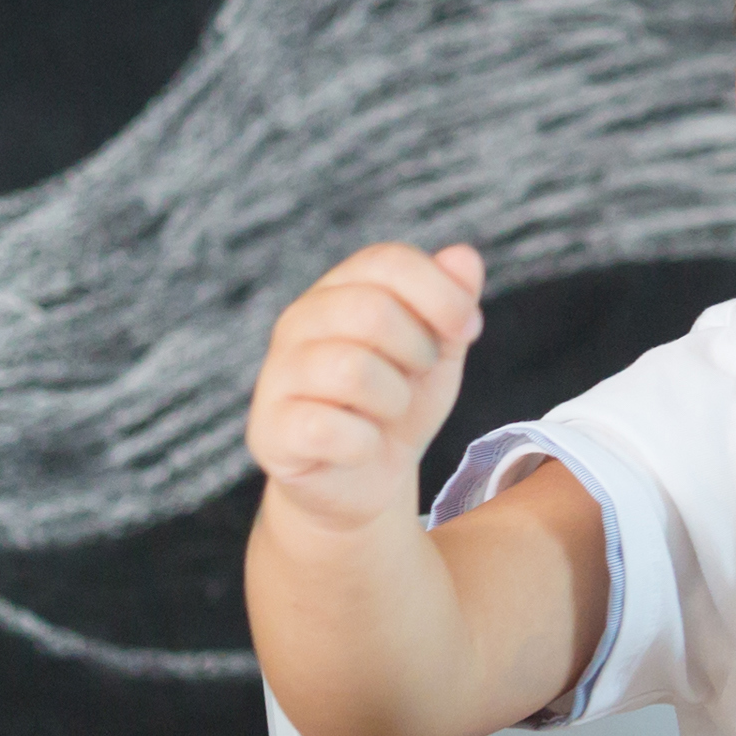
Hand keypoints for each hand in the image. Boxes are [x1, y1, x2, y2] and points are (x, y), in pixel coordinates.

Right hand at [243, 242, 485, 528]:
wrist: (365, 478)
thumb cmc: (400, 401)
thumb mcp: (439, 349)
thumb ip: (453, 302)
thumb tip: (463, 257)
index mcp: (341, 288)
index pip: (388, 261)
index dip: (441, 294)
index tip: (468, 330)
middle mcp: (299, 321)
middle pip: (371, 311)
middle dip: (417, 350)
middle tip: (417, 376)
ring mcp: (277, 374)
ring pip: (351, 370)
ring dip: (393, 399)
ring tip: (387, 411)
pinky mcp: (268, 430)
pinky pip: (327, 429)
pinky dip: (363, 443)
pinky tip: (360, 445)